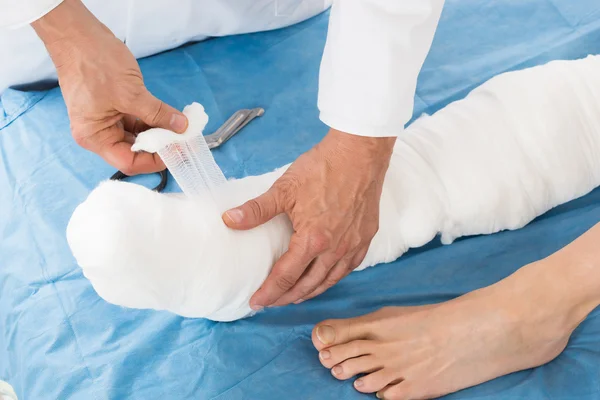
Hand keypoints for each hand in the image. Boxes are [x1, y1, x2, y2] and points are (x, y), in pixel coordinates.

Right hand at [31, 0, 187, 174]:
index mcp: (94, 136)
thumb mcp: (132, 93)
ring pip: (137, 136)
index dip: (154, 161)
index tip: (177, 152)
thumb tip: (182, 127)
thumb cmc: (94, 63)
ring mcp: (105, 120)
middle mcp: (97, 133)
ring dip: (158, 134)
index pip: (128, 162)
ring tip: (180, 130)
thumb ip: (158, 113)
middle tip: (184, 141)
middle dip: (159, 147)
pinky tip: (170, 119)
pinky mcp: (113, 107)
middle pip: (133, 151)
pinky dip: (152, 121)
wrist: (78, 34)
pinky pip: (135, 121)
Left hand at [223, 128, 395, 307]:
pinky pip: (349, 267)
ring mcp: (354, 244)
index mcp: (313, 240)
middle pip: (309, 285)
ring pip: (331, 279)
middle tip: (273, 302)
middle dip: (288, 297)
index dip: (270, 292)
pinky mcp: (367, 236)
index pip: (286, 277)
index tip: (257, 302)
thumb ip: (256, 210)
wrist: (359, 152)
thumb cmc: (323, 168)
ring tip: (296, 296)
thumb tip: (229, 220)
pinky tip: (326, 276)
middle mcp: (336, 249)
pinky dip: (334, 277)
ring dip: (311, 291)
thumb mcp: (284, 189)